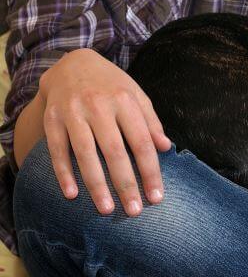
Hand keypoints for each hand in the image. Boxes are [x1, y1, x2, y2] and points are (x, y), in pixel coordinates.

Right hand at [37, 49, 171, 214]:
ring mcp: (73, 113)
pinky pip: (58, 150)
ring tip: (106, 210)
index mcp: (125, 101)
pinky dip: (64, 173)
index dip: (150, 172)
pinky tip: (72, 194)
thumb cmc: (112, 86)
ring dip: (96, 184)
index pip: (142, 143)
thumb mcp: (137, 96)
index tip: (157, 197)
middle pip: (115, 151)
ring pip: (86, 154)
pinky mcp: (52, 120)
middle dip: (125, 184)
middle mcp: (99, 106)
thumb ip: (151, 122)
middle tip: (133, 211)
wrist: (72, 64)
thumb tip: (166, 147)